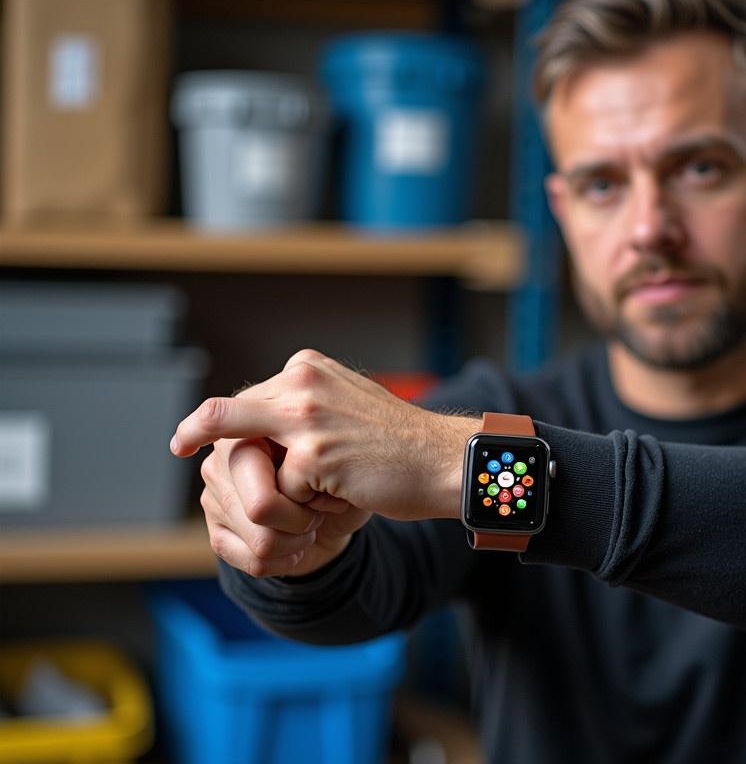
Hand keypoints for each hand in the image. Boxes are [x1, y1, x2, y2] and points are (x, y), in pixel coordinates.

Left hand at [172, 348, 476, 524]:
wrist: (441, 458)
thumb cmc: (399, 441)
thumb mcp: (347, 403)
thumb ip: (306, 404)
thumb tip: (262, 416)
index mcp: (309, 368)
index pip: (248, 395)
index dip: (219, 420)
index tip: (189, 433)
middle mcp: (302, 382)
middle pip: (227, 413)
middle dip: (199, 433)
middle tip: (178, 444)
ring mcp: (305, 416)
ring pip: (249, 457)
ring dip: (275, 486)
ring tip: (324, 489)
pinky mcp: (313, 454)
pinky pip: (285, 489)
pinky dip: (308, 503)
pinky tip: (345, 493)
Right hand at [196, 435, 370, 577]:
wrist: (337, 508)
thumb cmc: (340, 473)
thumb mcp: (340, 459)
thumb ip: (315, 457)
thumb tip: (294, 480)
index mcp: (250, 427)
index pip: (260, 477)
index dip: (288, 494)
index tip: (314, 493)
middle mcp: (222, 458)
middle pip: (261, 508)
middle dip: (301, 518)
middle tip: (317, 507)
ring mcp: (214, 495)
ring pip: (261, 540)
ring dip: (297, 539)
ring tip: (308, 521)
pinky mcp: (217, 531)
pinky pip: (255, 561)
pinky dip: (287, 558)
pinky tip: (295, 544)